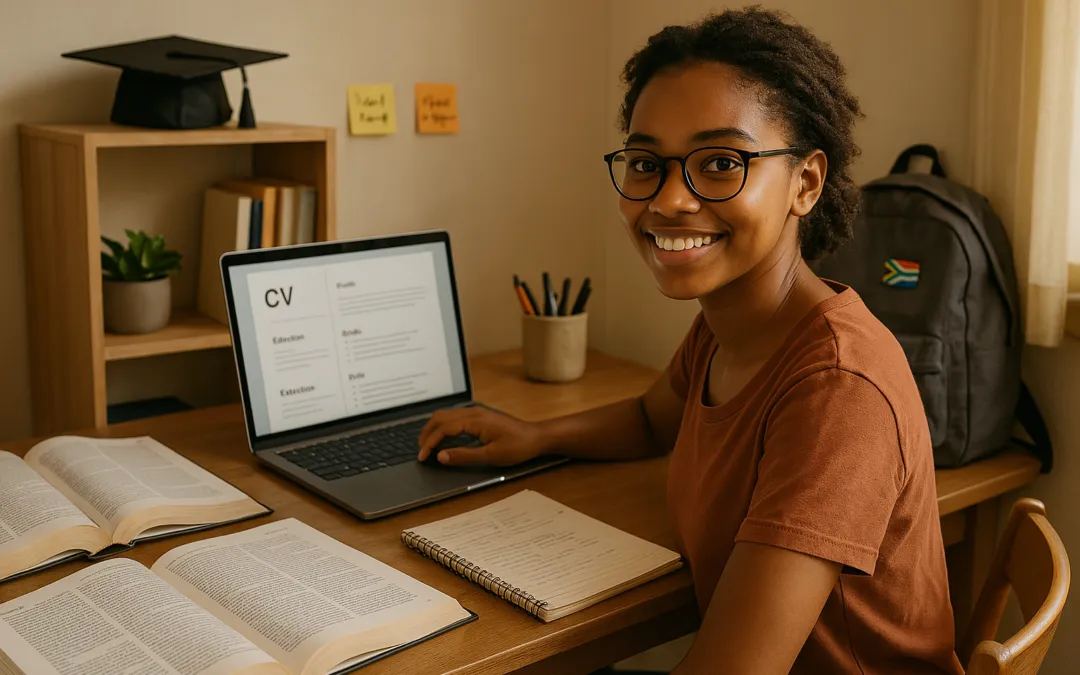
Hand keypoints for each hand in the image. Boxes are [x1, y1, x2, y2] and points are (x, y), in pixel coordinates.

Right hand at [417, 407, 546, 466]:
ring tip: (428, 446)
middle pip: (440, 417)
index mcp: (474, 420)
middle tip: (421, 451)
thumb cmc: (517, 447)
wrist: (536, 437)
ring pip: (446, 415)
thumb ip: (464, 455)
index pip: (443, 428)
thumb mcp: (491, 455)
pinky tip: (443, 439)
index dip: (429, 442)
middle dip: (427, 433)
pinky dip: (444, 427)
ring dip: (434, 429)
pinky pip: (455, 418)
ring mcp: (476, 412)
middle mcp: (473, 412)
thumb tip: (441, 456)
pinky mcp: (479, 416)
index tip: (422, 456)